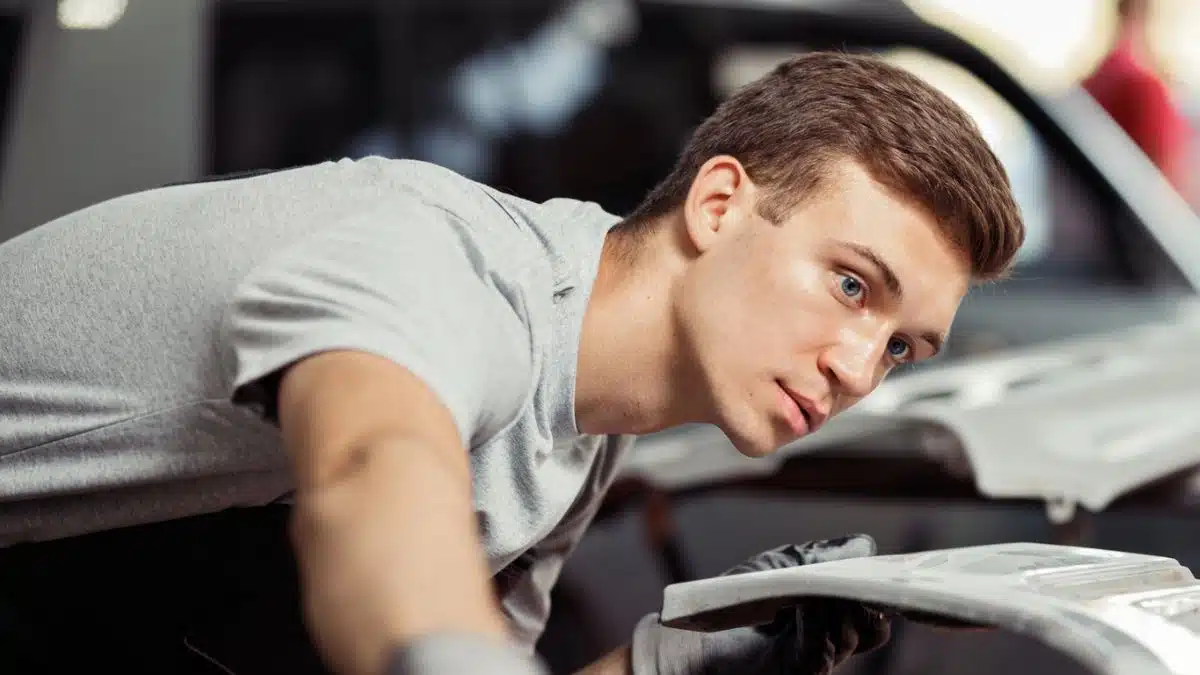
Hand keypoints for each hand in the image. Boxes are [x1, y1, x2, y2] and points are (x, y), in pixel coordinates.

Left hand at [631, 535, 890, 674]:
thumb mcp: (779, 567)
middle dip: (868, 598)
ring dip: (841, 604)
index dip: (882, 589)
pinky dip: (818, 619)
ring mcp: (815, 659)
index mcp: (830, 615)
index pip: (872, 609)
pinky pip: (821, 648)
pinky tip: (806, 602)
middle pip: (873, 627)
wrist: (690, 633)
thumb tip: (864, 545)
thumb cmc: (734, 600)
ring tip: (822, 583)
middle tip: (857, 577)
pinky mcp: (795, 672)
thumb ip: (819, 557)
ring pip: (852, 636)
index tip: (882, 568)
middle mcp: (830, 640)